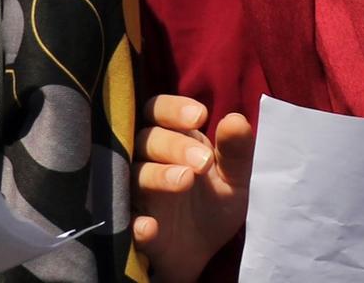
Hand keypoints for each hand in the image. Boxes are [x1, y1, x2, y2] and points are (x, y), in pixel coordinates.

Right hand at [132, 95, 254, 282]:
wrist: (205, 254)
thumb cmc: (215, 205)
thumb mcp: (235, 180)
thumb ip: (236, 152)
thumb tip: (236, 119)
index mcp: (174, 140)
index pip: (159, 111)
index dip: (173, 109)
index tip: (199, 116)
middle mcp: (149, 161)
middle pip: (147, 139)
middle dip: (174, 145)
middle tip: (202, 162)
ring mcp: (138, 194)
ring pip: (136, 175)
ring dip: (158, 175)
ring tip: (185, 180)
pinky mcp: (132, 227)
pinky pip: (126, 222)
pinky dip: (136, 224)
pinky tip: (150, 226)